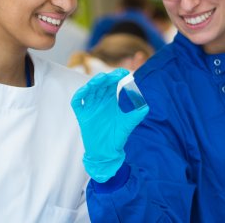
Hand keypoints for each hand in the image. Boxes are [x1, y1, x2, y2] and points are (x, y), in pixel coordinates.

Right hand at [71, 68, 148, 182]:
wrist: (107, 152)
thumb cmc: (117, 137)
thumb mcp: (128, 124)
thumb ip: (136, 115)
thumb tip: (146, 107)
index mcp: (110, 101)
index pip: (112, 84)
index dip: (116, 76)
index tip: (124, 72)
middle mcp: (99, 102)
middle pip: (100, 85)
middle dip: (106, 78)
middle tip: (113, 75)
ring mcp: (90, 108)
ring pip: (89, 91)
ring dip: (93, 83)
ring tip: (101, 79)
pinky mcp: (82, 116)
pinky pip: (77, 102)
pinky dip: (79, 95)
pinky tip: (86, 90)